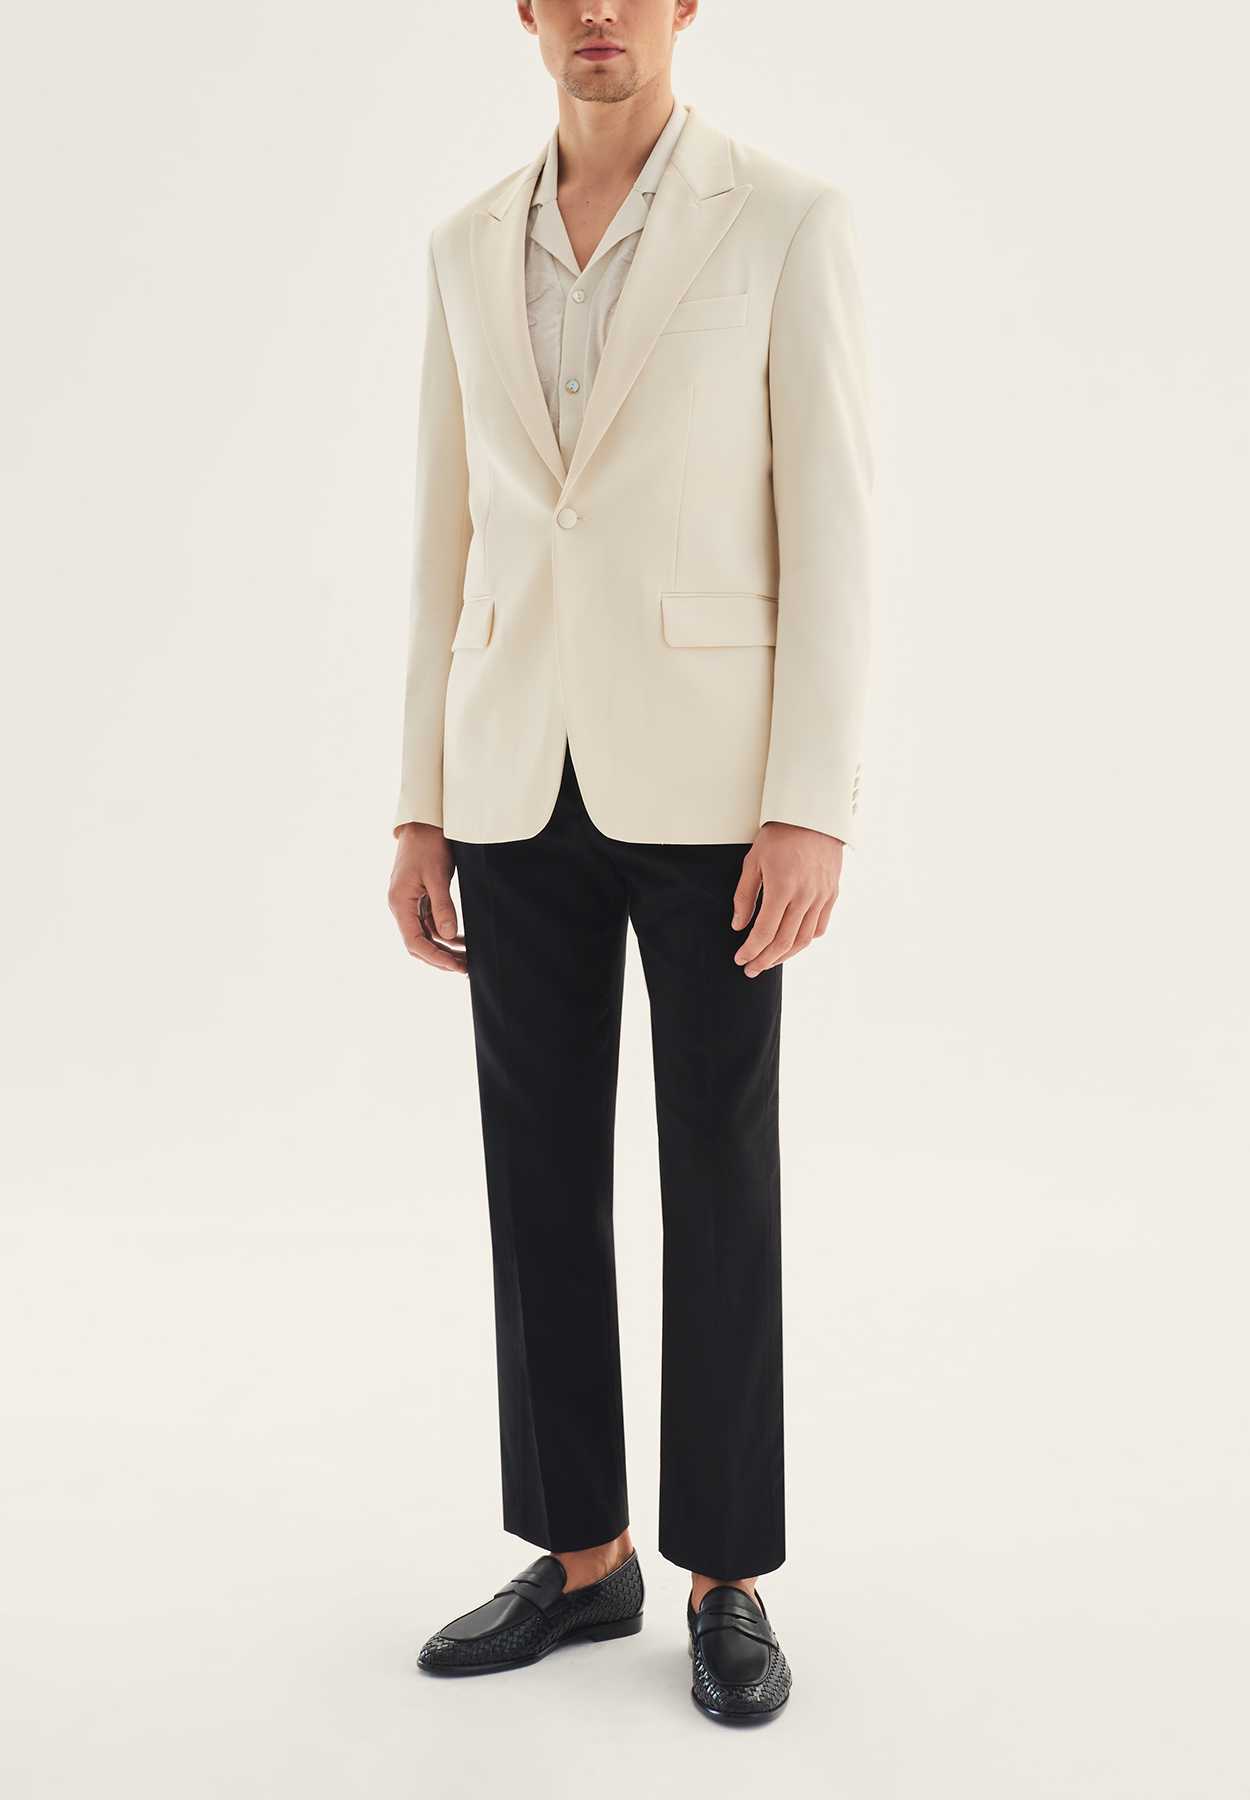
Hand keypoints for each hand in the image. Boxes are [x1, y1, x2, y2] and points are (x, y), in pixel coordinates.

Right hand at [389, 823, 466, 972]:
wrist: (422, 823)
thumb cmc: (428, 845)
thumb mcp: (438, 876)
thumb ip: (442, 906)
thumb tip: (448, 935)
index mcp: (400, 903)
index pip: (414, 942)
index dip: (435, 957)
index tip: (455, 966)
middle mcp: (400, 906)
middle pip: (417, 943)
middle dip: (440, 958)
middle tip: (464, 967)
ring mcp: (408, 903)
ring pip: (424, 935)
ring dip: (443, 948)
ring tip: (466, 958)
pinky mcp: (417, 898)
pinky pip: (428, 923)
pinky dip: (443, 933)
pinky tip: (460, 940)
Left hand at [730, 821, 843, 975]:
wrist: (813, 817)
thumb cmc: (780, 836)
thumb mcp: (753, 862)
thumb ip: (745, 896)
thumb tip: (738, 925)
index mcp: (782, 889)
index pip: (764, 932)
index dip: (751, 951)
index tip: (740, 959)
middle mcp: (804, 897)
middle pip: (783, 942)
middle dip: (764, 960)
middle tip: (751, 968)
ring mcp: (820, 897)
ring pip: (803, 940)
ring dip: (784, 955)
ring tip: (769, 961)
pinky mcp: (831, 895)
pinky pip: (819, 927)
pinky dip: (805, 940)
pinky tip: (792, 943)